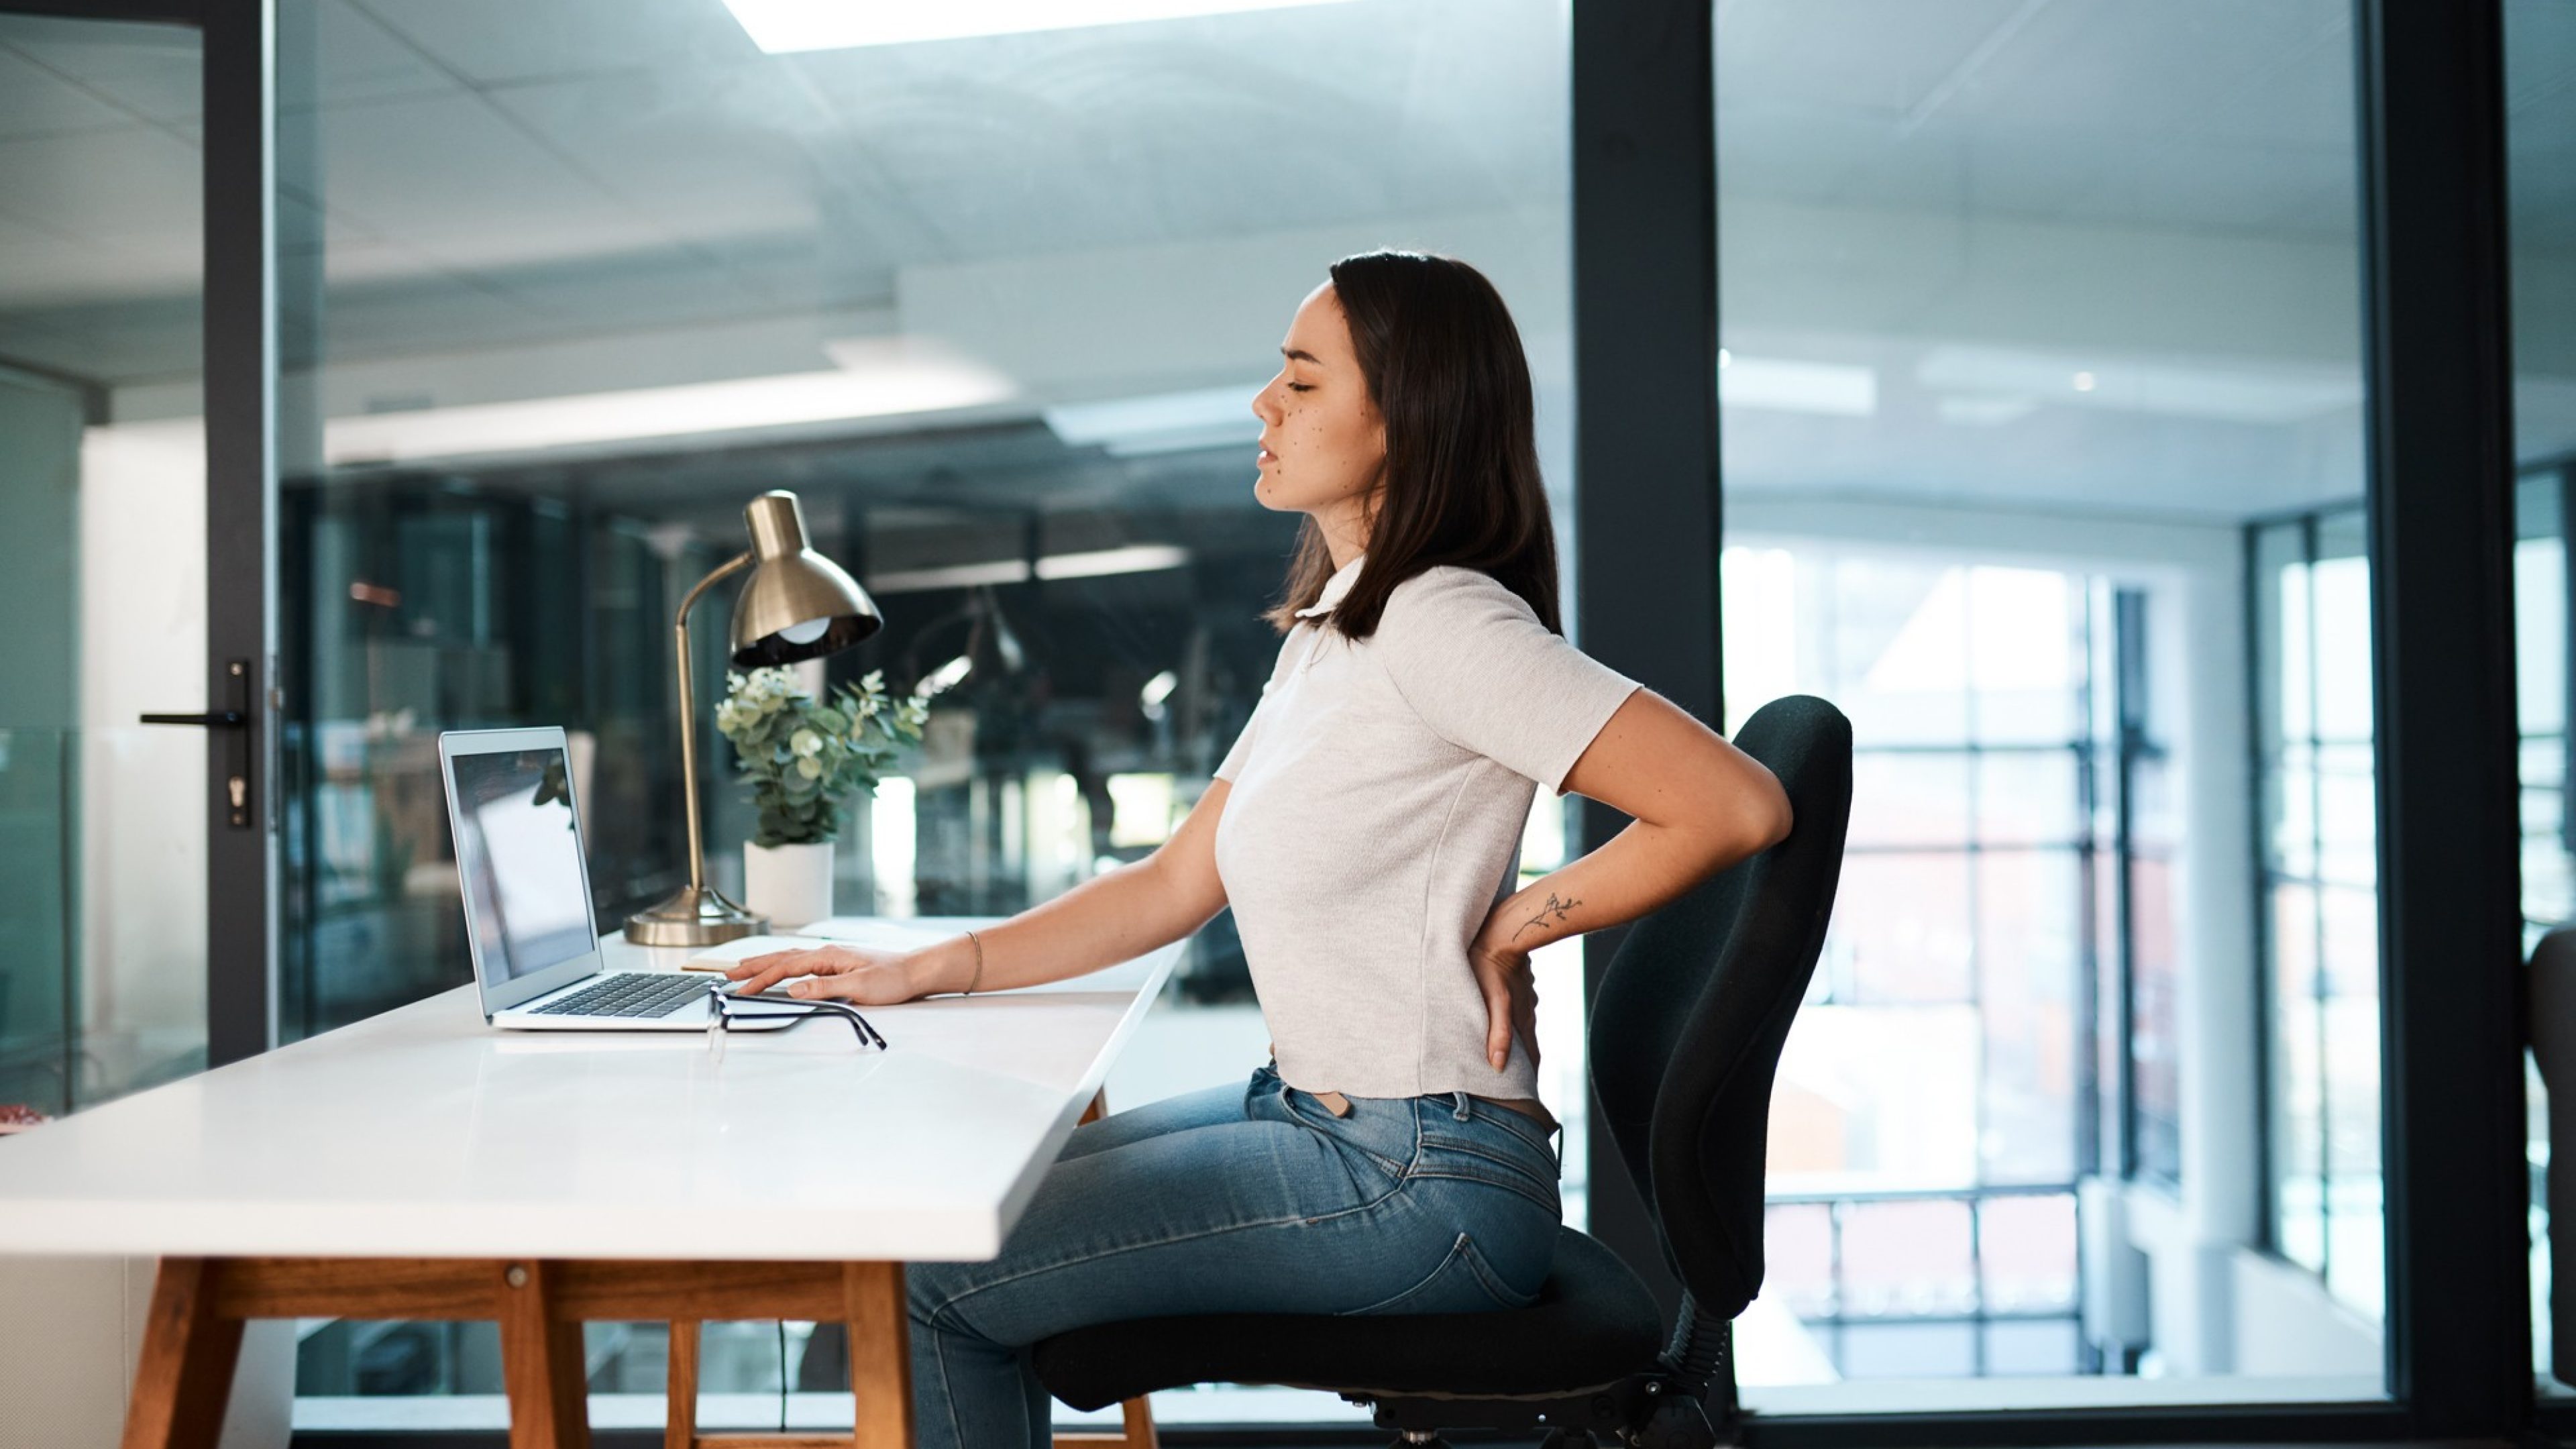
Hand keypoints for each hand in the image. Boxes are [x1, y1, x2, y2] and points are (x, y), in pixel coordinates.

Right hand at [723, 944, 919, 1004]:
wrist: (915, 972)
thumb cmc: (892, 978)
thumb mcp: (859, 986)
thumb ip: (824, 988)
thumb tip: (794, 989)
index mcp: (828, 957)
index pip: (786, 967)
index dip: (762, 979)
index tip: (743, 990)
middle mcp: (827, 954)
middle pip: (782, 958)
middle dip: (754, 966)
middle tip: (729, 974)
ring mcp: (831, 958)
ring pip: (790, 958)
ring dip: (766, 964)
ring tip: (745, 968)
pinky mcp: (836, 965)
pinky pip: (801, 963)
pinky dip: (783, 965)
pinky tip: (780, 969)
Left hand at [1467, 933, 1540, 1074]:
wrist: (1504, 927)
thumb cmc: (1490, 964)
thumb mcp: (1494, 1001)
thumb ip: (1498, 1033)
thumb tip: (1499, 1066)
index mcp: (1523, 1018)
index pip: (1531, 1056)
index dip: (1530, 1075)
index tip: (1528, 1095)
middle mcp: (1527, 1009)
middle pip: (1527, 1041)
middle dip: (1523, 1060)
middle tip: (1518, 1079)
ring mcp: (1524, 994)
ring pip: (1521, 1022)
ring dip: (1515, 1038)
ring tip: (1507, 1051)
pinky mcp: (1517, 981)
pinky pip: (1515, 1005)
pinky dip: (1510, 1018)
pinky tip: (1502, 1016)